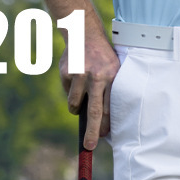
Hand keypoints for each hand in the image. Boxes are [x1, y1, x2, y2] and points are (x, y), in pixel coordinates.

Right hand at [61, 32, 119, 149]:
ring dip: (77, 109)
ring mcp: (79, 75)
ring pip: (75, 105)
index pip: (108, 108)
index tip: (101, 138)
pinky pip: (67, 93)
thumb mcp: (113, 70)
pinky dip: (71, 92)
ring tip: (82, 98)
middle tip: (89, 146)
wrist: (84, 33)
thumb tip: (104, 123)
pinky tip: (76, 78)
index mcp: (111, 78)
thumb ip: (110, 93)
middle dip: (92, 131)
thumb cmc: (103, 58)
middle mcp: (96, 77)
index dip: (104, 126)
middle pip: (94, 111)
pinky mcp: (66, 73)